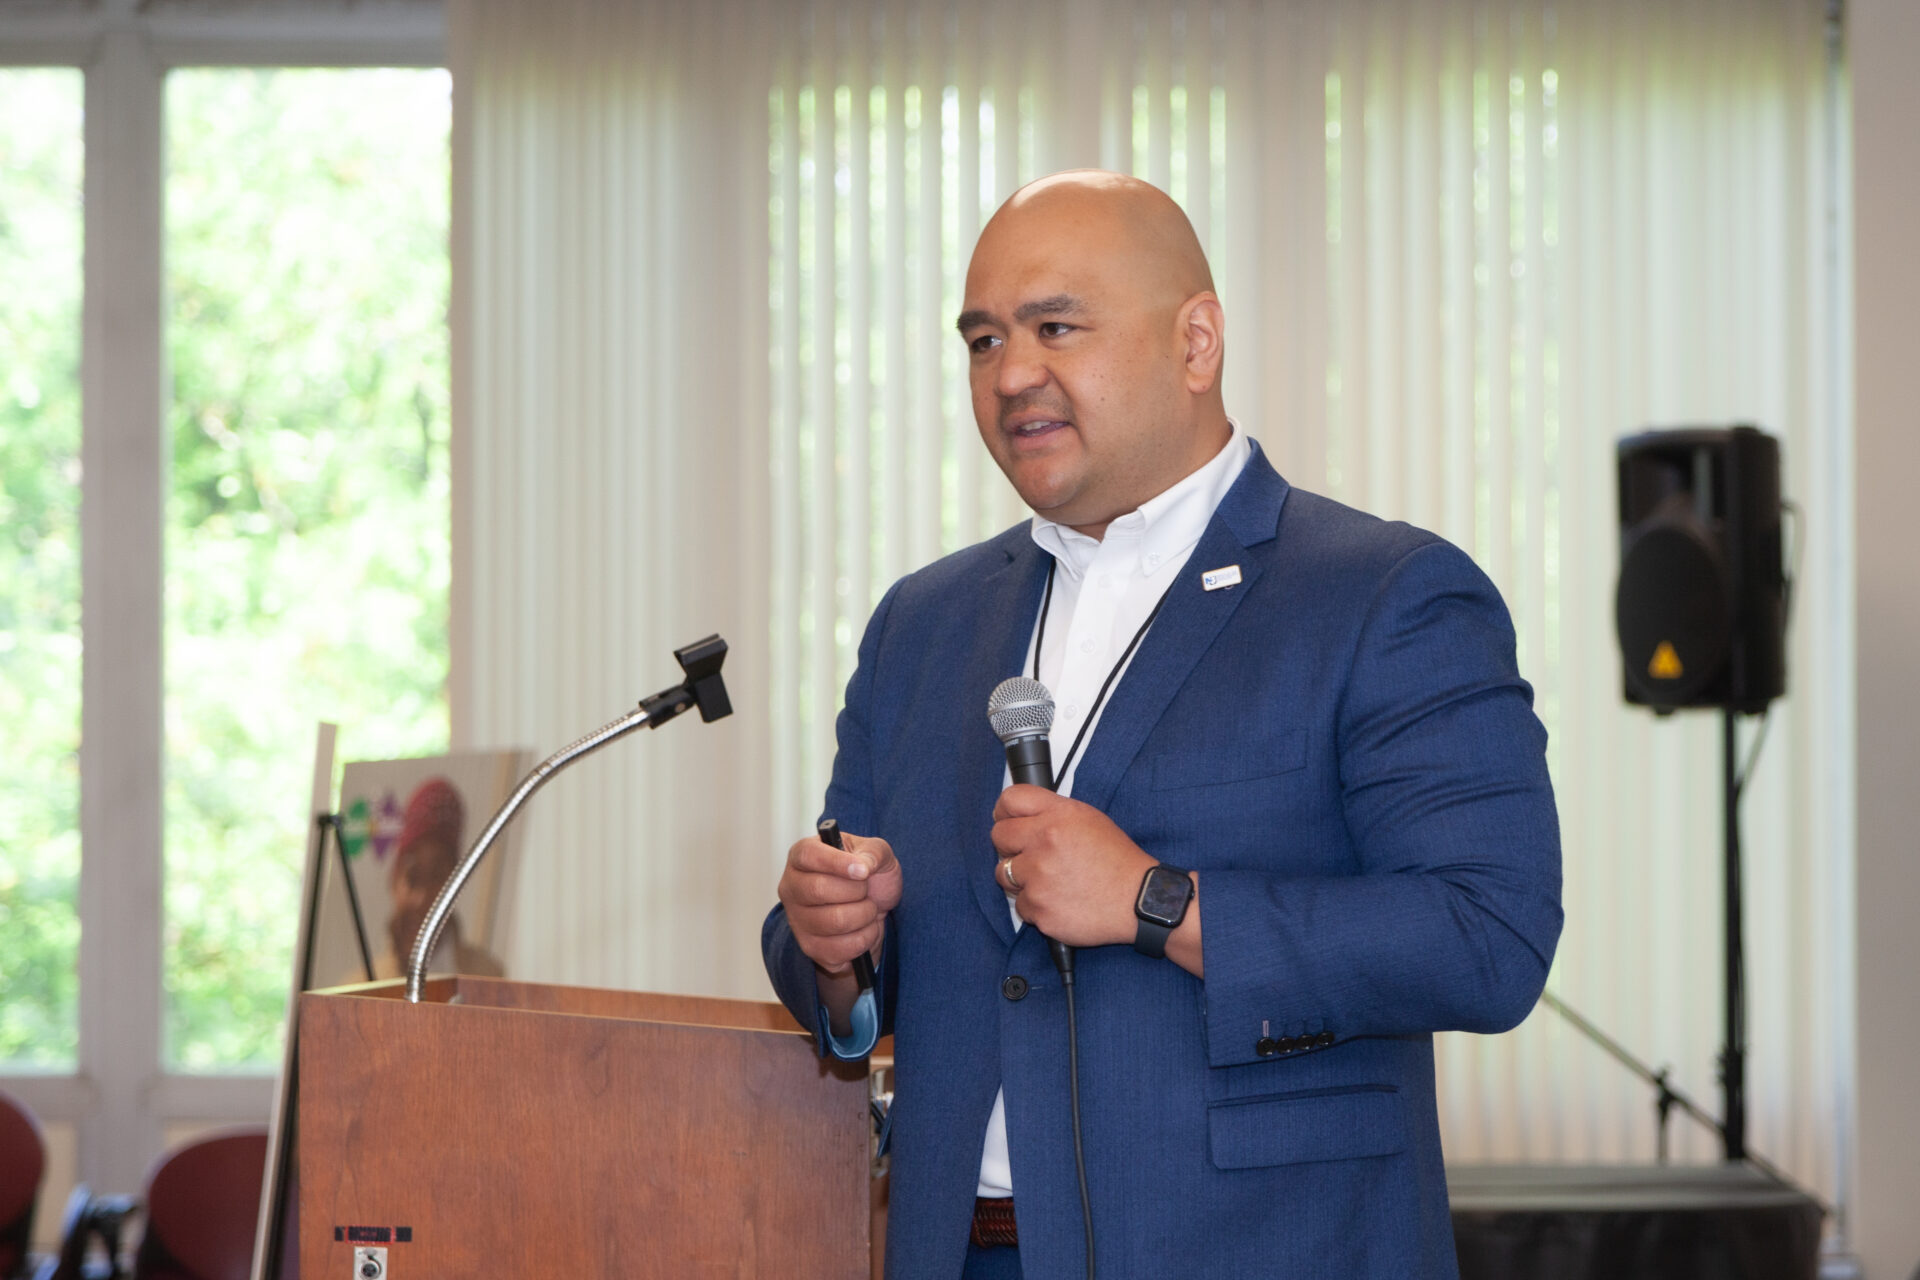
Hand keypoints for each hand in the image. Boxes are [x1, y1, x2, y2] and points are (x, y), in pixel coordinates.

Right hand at [777, 829, 901, 975]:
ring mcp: (797, 920)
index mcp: (801, 856)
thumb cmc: (869, 875)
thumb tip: (862, 865)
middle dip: (857, 891)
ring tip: (868, 909)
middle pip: (818, 889)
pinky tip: (864, 928)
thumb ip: (873, 852)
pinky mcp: (809, 947)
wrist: (875, 909)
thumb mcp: (877, 852)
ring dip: (864, 915)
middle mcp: (792, 887)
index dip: (836, 862)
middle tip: (866, 890)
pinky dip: (864, 939)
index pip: (807, 855)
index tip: (863, 871)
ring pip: (834, 921)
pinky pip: (840, 948)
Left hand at [990, 785, 1155, 946]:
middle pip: (999, 836)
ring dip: (1021, 879)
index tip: (1005, 820)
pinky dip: (1035, 907)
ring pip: (1003, 874)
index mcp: (1059, 815)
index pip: (1011, 800)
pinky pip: (1020, 905)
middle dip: (1010, 847)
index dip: (1004, 811)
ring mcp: (1039, 876)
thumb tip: (1021, 816)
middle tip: (1031, 856)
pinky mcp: (1038, 908)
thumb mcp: (1090, 820)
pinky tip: (1059, 902)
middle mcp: (1045, 841)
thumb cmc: (1117, 862)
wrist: (1137, 902)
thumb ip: (1052, 814)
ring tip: (1049, 882)